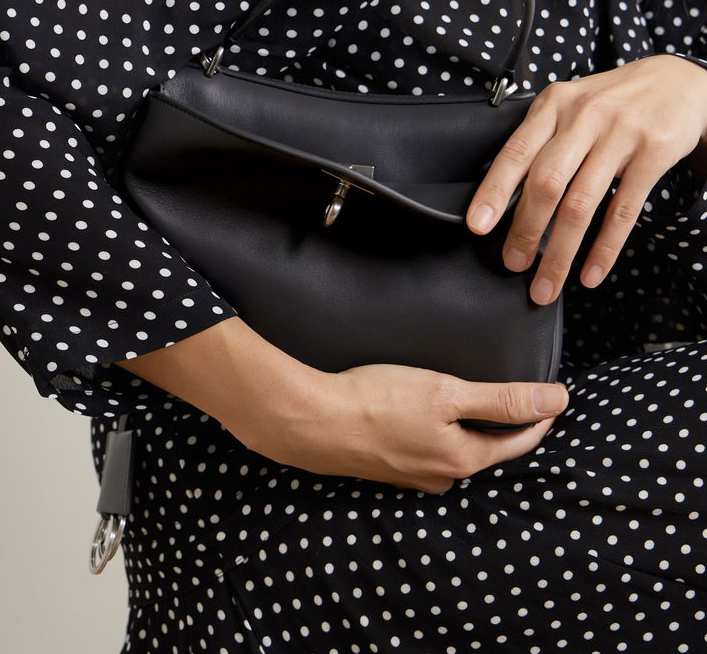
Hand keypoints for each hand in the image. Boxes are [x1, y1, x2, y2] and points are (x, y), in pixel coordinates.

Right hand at [245, 364, 567, 493]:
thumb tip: (558, 400)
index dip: (539, 418)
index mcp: (462, 460)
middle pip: (485, 450)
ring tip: (470, 405)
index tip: (553, 397)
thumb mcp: (447, 392)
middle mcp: (440, 477)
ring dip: (466, 432)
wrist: (312, 421)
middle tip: (518, 400)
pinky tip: (421, 418)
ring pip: (452, 453)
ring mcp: (410, 476)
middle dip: (503, 427)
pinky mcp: (385, 467)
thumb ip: (503, 398)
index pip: (517, 442)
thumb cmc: (378, 402)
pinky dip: (434, 434)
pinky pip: (423, 452)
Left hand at [465, 55, 706, 305]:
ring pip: (581, 203)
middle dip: (525, 230)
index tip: (478, 225)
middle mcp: (584, 117)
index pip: (516, 153)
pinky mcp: (652, 153)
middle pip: (546, 182)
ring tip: (546, 283)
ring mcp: (620, 134)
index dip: (494, 191)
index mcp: (554, 105)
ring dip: (560, 251)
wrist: (678, 80)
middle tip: (513, 263)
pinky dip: (604, 248)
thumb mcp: (571, 105)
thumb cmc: (612, 100)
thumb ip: (541, 139)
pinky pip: (623, 210)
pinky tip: (590, 273)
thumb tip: (503, 195)